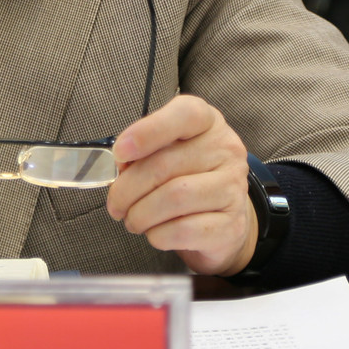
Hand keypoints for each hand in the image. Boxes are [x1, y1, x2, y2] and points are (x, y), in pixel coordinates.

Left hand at [105, 95, 257, 275]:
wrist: (223, 216)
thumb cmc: (188, 176)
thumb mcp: (167, 150)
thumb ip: (144, 151)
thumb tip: (121, 165)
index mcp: (208, 123)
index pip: (185, 114)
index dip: (148, 132)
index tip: (120, 152)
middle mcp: (226, 151)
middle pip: (165, 165)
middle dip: (127, 189)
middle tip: (116, 204)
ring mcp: (233, 188)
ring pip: (173, 198)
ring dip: (140, 214)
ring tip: (133, 219)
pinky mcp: (231, 224)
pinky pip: (183, 230)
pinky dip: (158, 234)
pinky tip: (155, 232)